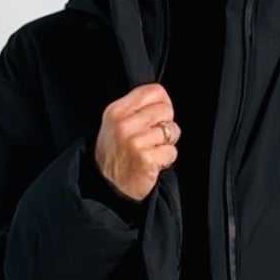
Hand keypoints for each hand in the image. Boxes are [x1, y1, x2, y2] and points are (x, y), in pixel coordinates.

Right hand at [93, 83, 178, 201]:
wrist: (108, 187)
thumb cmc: (115, 156)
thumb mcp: (115, 124)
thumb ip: (135, 109)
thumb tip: (162, 100)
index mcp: (116, 111)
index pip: (154, 91)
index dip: (162, 103)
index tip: (158, 116)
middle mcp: (124, 124)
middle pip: (166, 109)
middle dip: (166, 124)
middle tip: (153, 138)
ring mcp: (135, 142)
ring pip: (172, 130)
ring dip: (167, 144)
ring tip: (152, 151)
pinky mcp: (146, 159)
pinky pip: (171, 152)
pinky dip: (166, 159)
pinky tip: (153, 163)